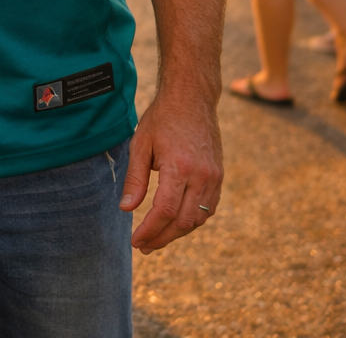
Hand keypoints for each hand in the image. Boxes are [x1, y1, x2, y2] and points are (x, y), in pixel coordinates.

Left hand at [119, 92, 222, 252]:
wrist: (192, 99)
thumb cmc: (162, 119)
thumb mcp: (140, 144)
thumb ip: (135, 178)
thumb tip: (126, 208)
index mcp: (179, 166)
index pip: (164, 211)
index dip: (150, 230)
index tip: (136, 241)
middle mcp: (201, 175)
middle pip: (183, 221)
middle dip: (162, 238)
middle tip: (144, 246)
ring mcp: (214, 177)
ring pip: (198, 218)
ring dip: (177, 233)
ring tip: (157, 238)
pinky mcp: (219, 176)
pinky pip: (208, 208)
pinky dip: (192, 220)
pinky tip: (175, 223)